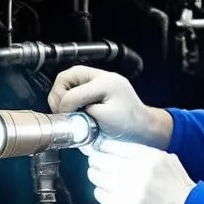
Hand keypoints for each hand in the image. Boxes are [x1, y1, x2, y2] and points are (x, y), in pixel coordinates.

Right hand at [48, 66, 172, 146]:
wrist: (145, 127)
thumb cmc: (130, 125)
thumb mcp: (104, 120)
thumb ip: (82, 113)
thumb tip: (67, 112)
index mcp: (105, 82)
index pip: (73, 92)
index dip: (65, 107)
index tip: (65, 119)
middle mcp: (102, 76)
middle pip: (66, 77)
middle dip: (58, 94)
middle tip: (60, 111)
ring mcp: (100, 79)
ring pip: (68, 80)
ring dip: (62, 94)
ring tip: (66, 110)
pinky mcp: (99, 86)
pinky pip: (76, 86)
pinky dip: (70, 96)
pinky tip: (74, 108)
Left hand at [84, 138, 195, 203]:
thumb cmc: (178, 188)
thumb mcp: (167, 161)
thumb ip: (145, 153)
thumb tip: (118, 150)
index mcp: (149, 157)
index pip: (113, 146)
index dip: (103, 148)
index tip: (101, 150)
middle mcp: (138, 171)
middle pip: (101, 160)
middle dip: (96, 161)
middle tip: (96, 163)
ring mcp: (129, 190)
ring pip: (97, 176)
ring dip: (96, 176)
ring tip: (100, 177)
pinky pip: (100, 195)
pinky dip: (101, 192)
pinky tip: (107, 192)